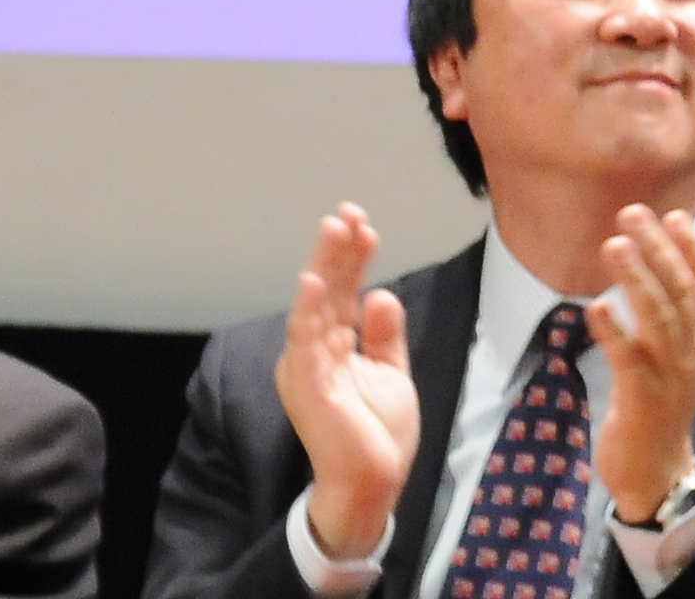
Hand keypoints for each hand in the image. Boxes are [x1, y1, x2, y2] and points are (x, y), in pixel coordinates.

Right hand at [273, 205, 417, 562]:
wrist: (375, 481)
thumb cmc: (377, 432)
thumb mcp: (389, 371)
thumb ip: (384, 334)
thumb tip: (380, 293)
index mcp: (332, 346)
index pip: (341, 292)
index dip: (351, 257)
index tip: (363, 222)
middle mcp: (313, 352)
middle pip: (325, 291)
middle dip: (336, 250)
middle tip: (347, 212)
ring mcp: (308, 369)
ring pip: (314, 307)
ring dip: (323, 267)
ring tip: (332, 230)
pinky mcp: (308, 388)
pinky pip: (305, 344)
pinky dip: (306, 312)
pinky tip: (312, 282)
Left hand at [589, 204, 694, 523]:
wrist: (657, 473)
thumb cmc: (658, 409)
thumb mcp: (675, 360)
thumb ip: (669, 321)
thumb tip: (655, 272)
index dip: (694, 247)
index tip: (676, 214)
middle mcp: (693, 351)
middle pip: (681, 290)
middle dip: (658, 248)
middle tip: (632, 214)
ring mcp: (671, 375)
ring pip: (659, 317)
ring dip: (637, 277)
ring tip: (614, 245)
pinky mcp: (643, 399)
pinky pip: (629, 359)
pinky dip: (614, 330)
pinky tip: (596, 307)